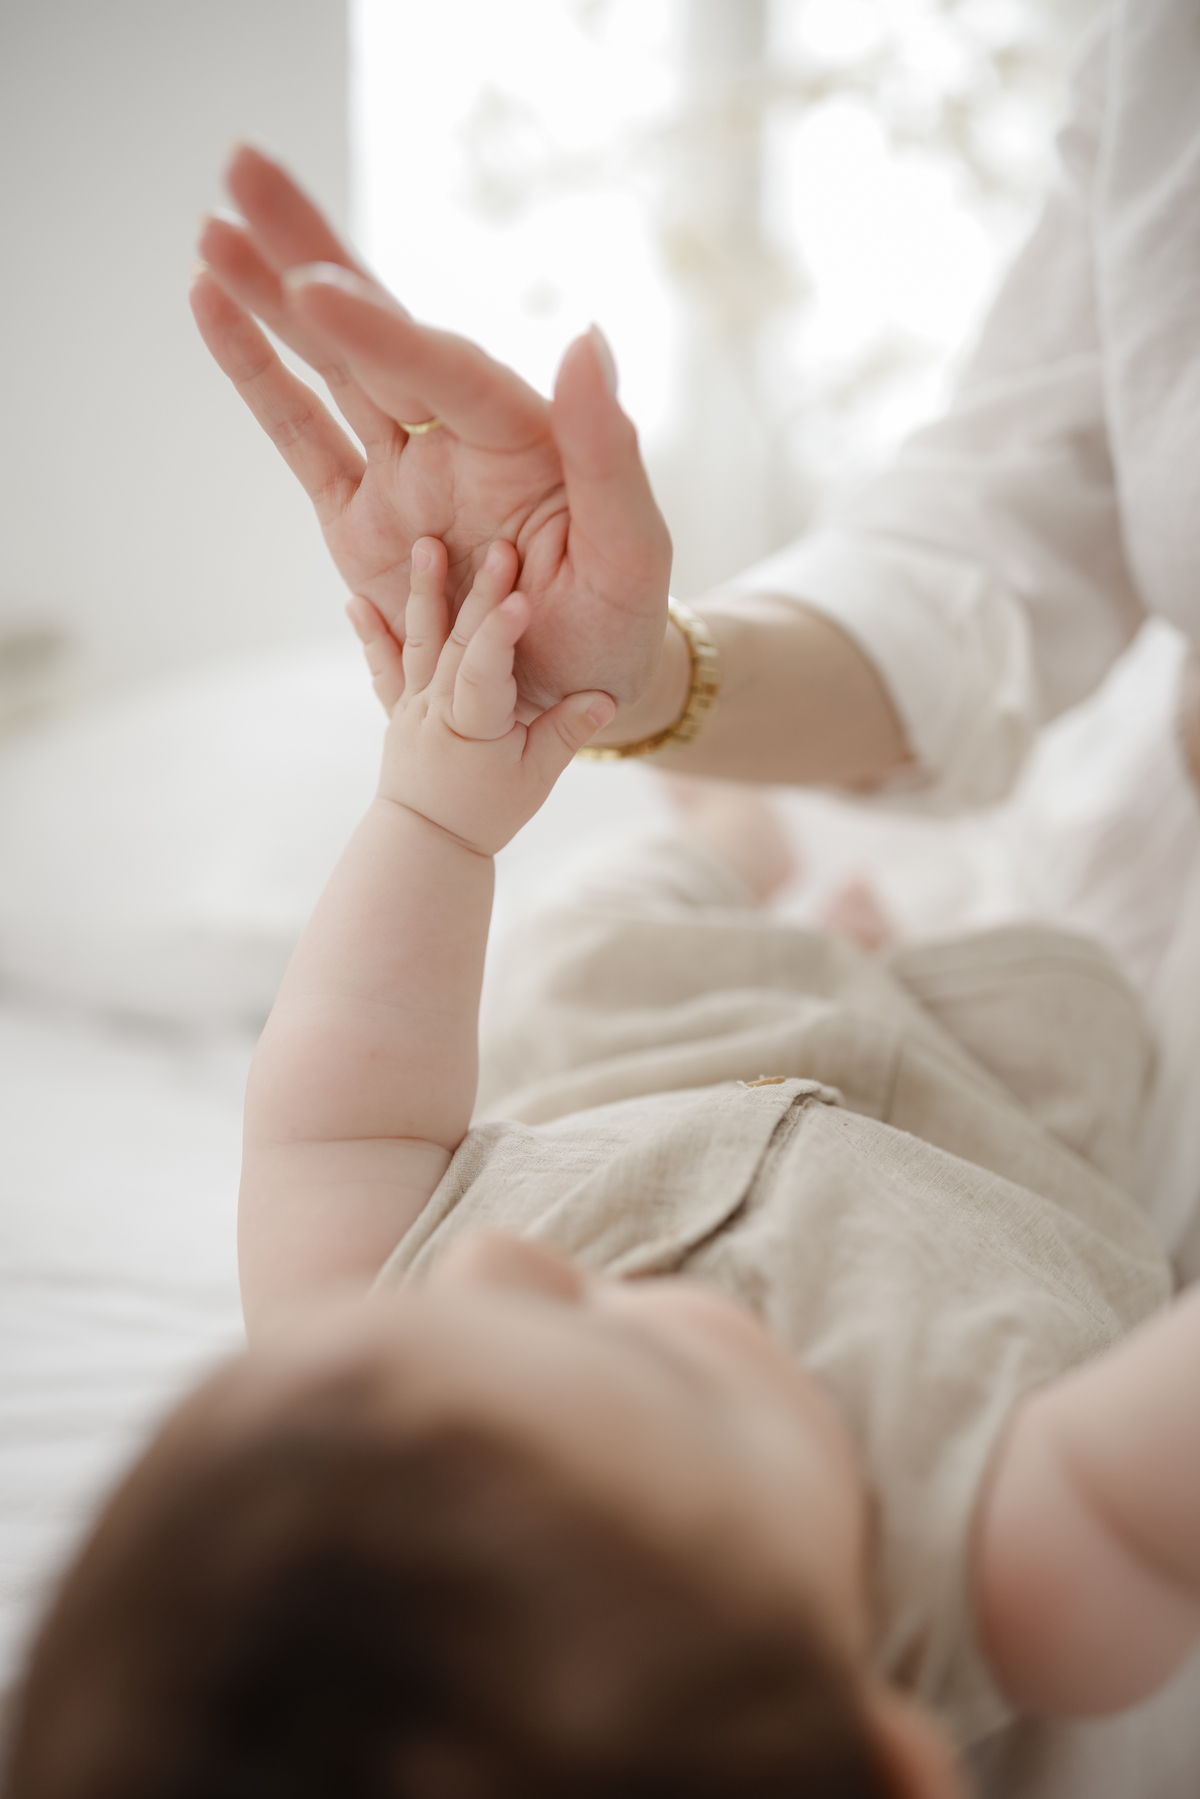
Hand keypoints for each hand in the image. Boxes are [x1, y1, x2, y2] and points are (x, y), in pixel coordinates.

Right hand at [190, 146, 672, 713]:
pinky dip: (259, 377)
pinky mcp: (360, 517)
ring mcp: (403, 473)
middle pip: (375, 330)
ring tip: (208, 229)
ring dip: (268, 299)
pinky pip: (302, 438)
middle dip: (311, 252)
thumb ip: (607, 450)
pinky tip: (213, 308)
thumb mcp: (630, 550)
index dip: (379, 331)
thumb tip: (586, 334)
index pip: (443, 372)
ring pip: (328, 369)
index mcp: (523, 436)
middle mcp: (457, 436)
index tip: (316, 287)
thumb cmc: (617, 623)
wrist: (580, 692)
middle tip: (242, 168)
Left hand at [349, 536, 614, 853]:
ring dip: (423, 592)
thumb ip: (567, 734)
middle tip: (499, 547)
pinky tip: (354, 601)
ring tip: (425, 545)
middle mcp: (437, 709)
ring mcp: (413, 705)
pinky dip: (371, 633)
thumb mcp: (537, 779)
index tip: (521, 598)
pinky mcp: (400, 707)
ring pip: (419, 642)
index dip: (502, 634)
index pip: (487, 672)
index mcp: (473, 726)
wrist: (426, 842)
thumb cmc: (487, 812)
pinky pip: (384, 666)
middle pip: (459, 644)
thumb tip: (606, 699)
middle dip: (480, 593)